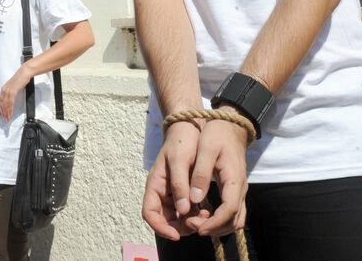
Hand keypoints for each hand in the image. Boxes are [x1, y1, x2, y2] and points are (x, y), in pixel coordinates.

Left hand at [0, 67, 31, 121]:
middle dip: (3, 113)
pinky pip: (10, 103)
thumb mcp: (13, 86)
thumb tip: (10, 98)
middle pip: (2, 104)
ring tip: (7, 119)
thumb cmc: (20, 79)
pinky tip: (10, 114)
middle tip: (4, 119)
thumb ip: (11, 92)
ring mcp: (8, 91)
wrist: (24, 73)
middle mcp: (4, 90)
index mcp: (3, 89)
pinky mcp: (12, 92)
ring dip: (6, 113)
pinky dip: (10, 110)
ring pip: (6, 105)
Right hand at [142, 120, 205, 239]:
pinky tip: (211, 209)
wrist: (192, 127)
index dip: (161, 228)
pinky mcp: (186, 192)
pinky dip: (199, 214)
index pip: (150, 214)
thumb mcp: (179, 160)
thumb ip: (179, 185)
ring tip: (208, 214)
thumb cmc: (182, 141)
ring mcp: (174, 193)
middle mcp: (163, 192)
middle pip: (166, 220)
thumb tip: (182, 211)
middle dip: (181, 226)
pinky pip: (191, 210)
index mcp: (155, 185)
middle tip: (200, 223)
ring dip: (192, 221)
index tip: (177, 234)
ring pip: (180, 218)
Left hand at [181, 114, 248, 236]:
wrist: (231, 125)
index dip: (214, 223)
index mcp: (234, 179)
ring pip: (235, 219)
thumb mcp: (206, 148)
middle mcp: (240, 188)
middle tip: (191, 224)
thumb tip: (194, 199)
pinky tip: (202, 213)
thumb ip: (201, 173)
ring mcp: (239, 190)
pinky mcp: (235, 190)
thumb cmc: (218, 134)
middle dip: (213, 228)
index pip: (229, 211)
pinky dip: (219, 219)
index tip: (197, 228)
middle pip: (234, 220)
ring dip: (217, 226)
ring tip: (194, 221)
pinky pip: (232, 212)